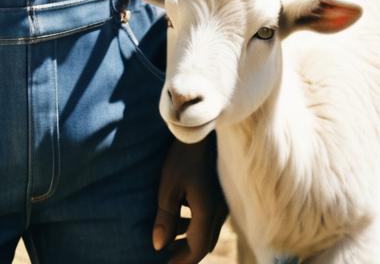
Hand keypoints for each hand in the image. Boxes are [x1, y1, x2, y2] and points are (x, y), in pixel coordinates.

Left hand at [153, 134, 227, 263]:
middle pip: (204, 243)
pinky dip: (195, 224)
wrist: (202, 129)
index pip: (196, 250)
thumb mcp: (168, 186)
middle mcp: (219, 211)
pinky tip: (181, 215)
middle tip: (166, 257)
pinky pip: (210, 218)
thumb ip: (165, 218)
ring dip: (190, 238)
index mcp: (206, 213)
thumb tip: (157, 246)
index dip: (181, 262)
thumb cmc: (182, 156)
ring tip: (170, 239)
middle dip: (185, 253)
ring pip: (208, 231)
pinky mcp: (221, 192)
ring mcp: (222, 202)